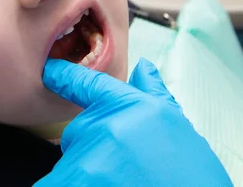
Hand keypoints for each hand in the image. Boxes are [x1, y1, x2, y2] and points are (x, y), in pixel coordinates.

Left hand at [34, 58, 231, 186]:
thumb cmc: (191, 177)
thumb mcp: (178, 129)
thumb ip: (155, 96)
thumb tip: (144, 68)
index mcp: (134, 107)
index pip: (89, 84)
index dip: (66, 77)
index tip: (51, 71)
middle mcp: (108, 127)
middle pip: (77, 132)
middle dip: (90, 149)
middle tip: (120, 167)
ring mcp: (90, 157)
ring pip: (70, 163)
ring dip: (85, 175)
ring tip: (121, 181)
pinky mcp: (78, 181)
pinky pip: (56, 182)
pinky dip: (71, 184)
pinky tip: (102, 186)